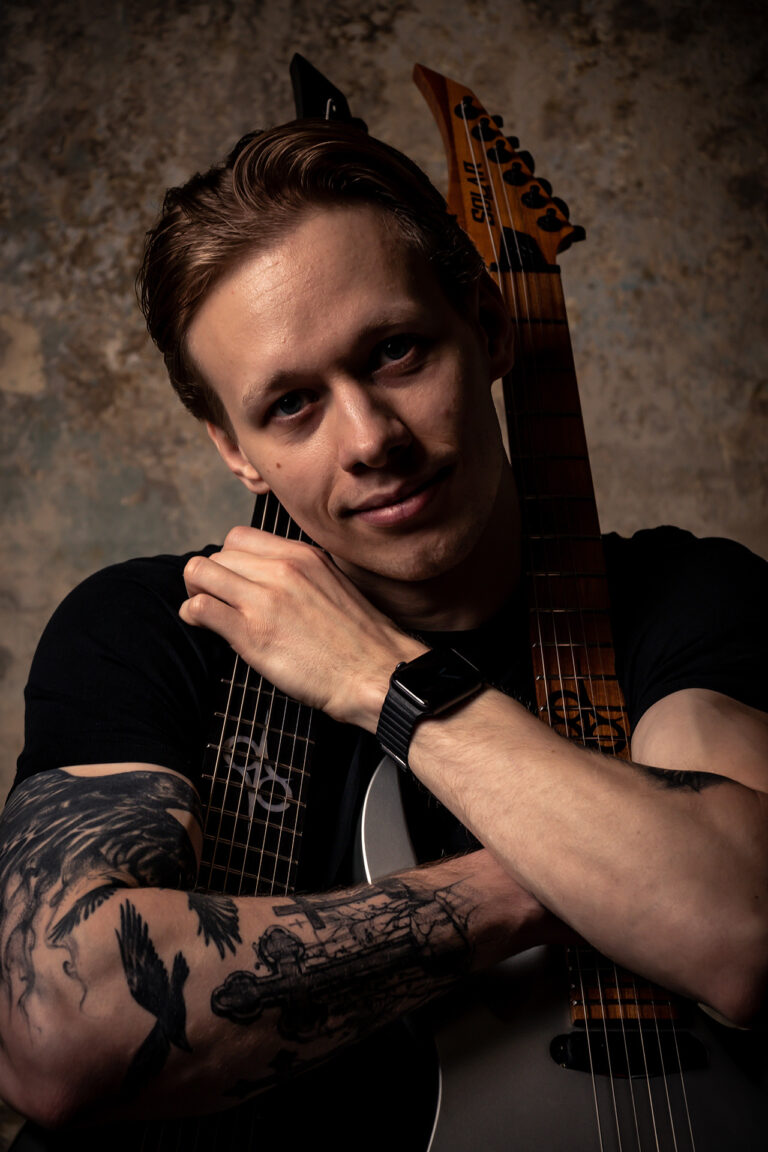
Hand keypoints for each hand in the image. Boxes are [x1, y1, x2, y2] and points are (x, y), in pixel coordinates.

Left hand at [180, 526, 424, 729]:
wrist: (375, 672)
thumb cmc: (358, 641)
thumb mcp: (331, 586)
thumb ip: (297, 576)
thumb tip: (263, 581)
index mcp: (302, 555)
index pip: (240, 537)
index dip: (228, 559)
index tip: (231, 580)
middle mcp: (282, 569)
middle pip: (218, 554)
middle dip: (209, 576)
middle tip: (215, 599)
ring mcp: (265, 599)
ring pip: (200, 572)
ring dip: (195, 591)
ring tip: (205, 611)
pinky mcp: (252, 632)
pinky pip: (200, 607)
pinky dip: (193, 614)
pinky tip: (203, 626)